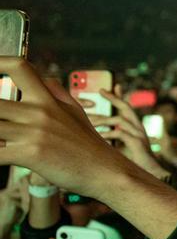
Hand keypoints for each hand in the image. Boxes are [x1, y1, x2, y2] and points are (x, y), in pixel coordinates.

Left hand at [0, 59, 133, 197]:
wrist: (105, 171)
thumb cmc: (88, 143)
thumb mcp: (75, 111)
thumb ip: (56, 92)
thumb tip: (43, 78)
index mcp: (48, 99)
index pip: (19, 67)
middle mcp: (39, 112)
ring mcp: (34, 133)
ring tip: (0, 136)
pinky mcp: (30, 155)